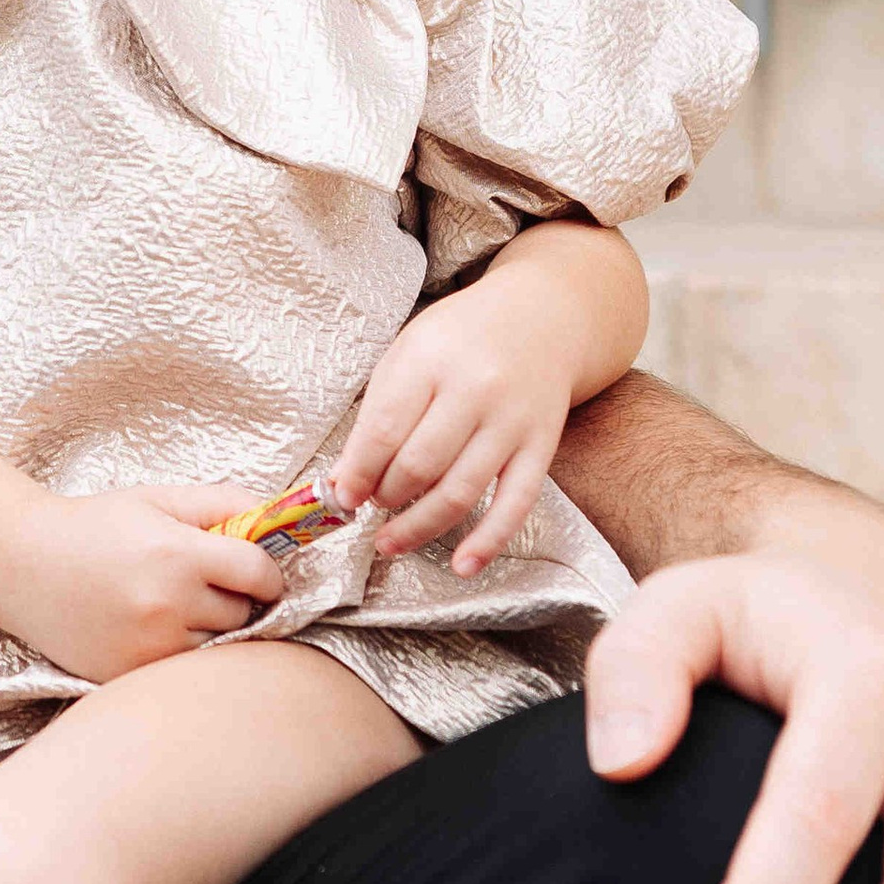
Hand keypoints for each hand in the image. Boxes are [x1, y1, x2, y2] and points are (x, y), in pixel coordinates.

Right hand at [10, 483, 284, 684]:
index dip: (267, 572)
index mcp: (177, 555)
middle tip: (204, 584)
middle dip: (234, 599)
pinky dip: (178, 652)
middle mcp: (166, 606)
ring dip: (208, 629)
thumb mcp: (158, 499)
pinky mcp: (128, 674)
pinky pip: (182, 669)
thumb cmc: (93, 527)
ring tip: (173, 606)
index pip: (260, 574)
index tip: (257, 572)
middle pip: (243, 615)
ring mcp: (147, 647)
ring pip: (216, 648)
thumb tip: (275, 516)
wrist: (21, 564)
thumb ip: (222, 502)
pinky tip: (151, 628)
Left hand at [331, 300, 570, 570]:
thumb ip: (376, 415)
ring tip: (390, 541)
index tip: (342, 496)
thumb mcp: (407, 355)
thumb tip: (342, 480)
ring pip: (459, 491)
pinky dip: (489, 541)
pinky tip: (464, 566)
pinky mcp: (540, 447)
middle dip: (385, 497)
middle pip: (419, 466)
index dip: (357, 473)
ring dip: (418, 526)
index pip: (384, 430)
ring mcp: (511, 422)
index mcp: (430, 360)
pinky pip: (515, 504)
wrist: (541, 317)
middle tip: (371, 504)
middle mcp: (475, 390)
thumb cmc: (461, 338)